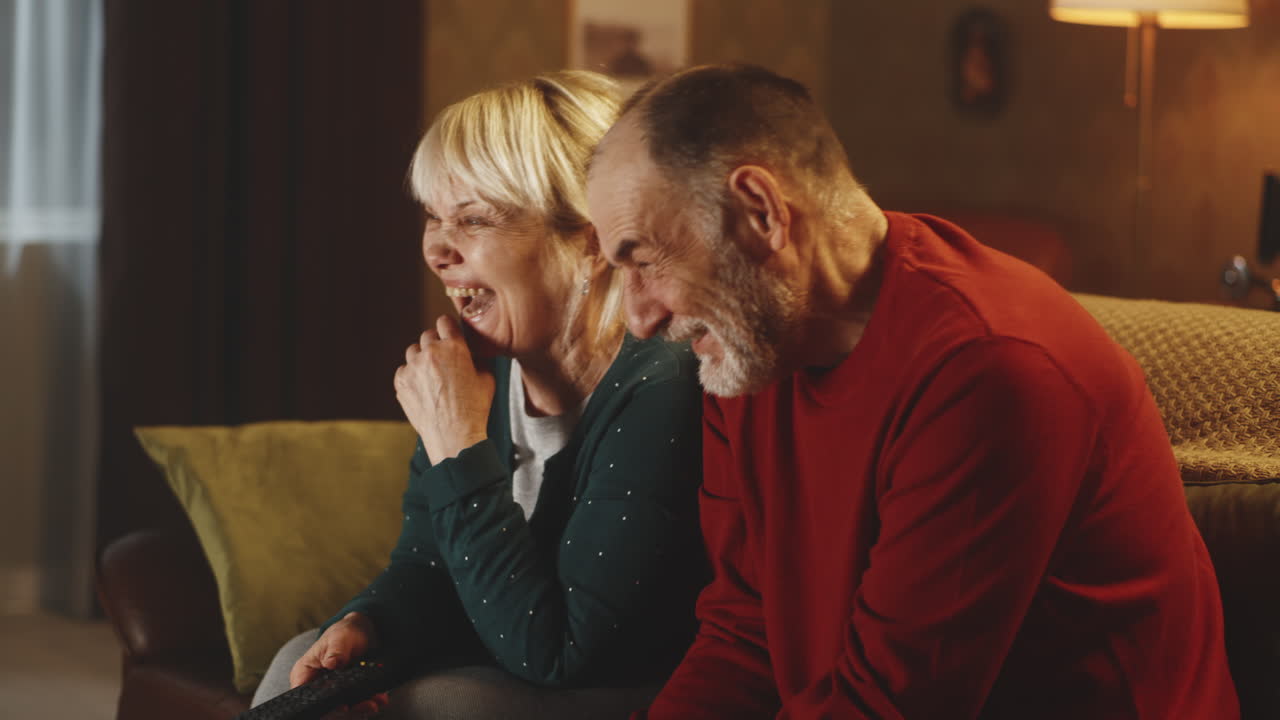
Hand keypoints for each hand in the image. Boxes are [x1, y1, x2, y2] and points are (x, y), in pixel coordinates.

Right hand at [290, 613, 389, 715]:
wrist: (362, 632)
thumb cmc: (344, 631)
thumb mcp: (340, 636)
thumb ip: (335, 650)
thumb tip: (331, 663)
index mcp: (304, 674)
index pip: (306, 697)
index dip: (322, 705)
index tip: (342, 705)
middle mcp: (315, 687)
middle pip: (324, 707)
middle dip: (345, 710)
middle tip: (367, 704)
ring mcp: (331, 692)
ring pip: (340, 709)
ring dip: (359, 708)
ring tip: (375, 702)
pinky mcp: (345, 694)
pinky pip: (353, 705)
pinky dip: (365, 703)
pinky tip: (378, 699)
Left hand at [395, 315, 494, 462]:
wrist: (454, 435)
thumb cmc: (474, 409)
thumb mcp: (486, 379)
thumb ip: (477, 360)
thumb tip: (472, 354)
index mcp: (454, 347)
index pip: (444, 321)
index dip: (448, 328)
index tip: (448, 334)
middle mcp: (431, 353)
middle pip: (428, 335)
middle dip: (435, 345)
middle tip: (443, 359)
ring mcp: (413, 367)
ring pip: (413, 351)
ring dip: (421, 358)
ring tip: (431, 375)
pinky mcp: (401, 382)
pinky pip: (403, 370)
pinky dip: (411, 376)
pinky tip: (422, 388)